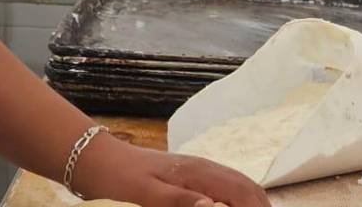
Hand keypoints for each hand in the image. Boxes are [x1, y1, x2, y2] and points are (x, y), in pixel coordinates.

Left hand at [74, 137, 269, 206]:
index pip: (239, 192)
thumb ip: (179, 200)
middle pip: (245, 186)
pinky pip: (227, 183)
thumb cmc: (119, 179)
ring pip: (238, 183)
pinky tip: (240, 204)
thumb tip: (213, 206)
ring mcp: (199, 169)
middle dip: (262, 204)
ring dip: (255, 199)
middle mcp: (205, 168)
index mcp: (197, 173)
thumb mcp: (145, 194)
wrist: (99, 160)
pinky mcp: (192, 174)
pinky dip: (241, 195)